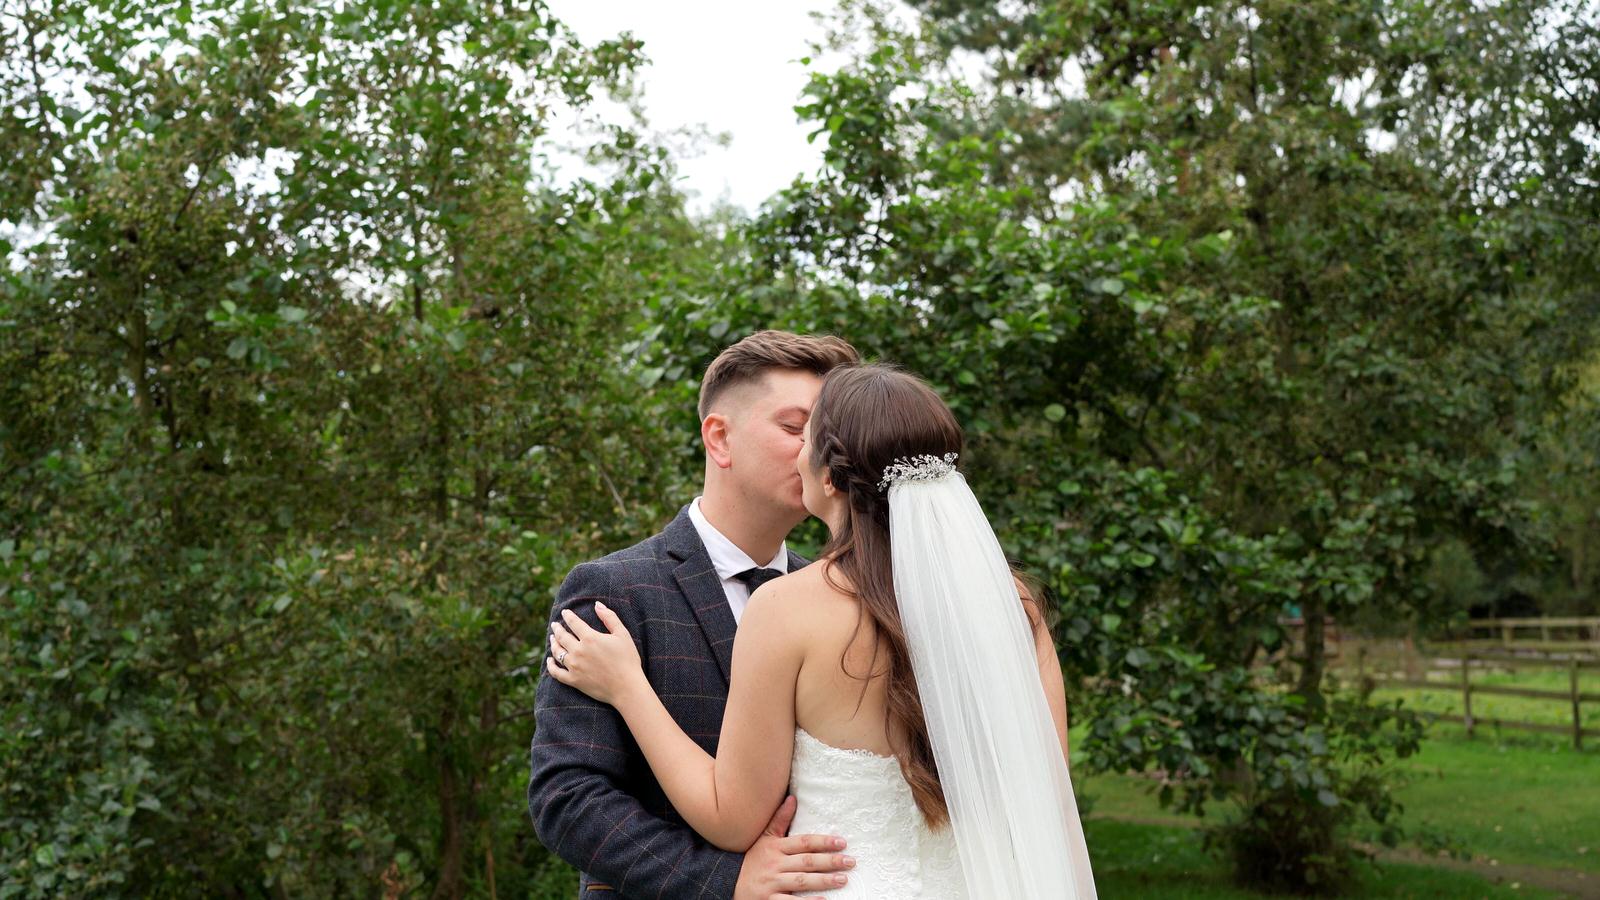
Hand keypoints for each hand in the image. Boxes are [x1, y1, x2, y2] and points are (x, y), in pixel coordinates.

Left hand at [545, 603, 644, 705]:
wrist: (627, 687)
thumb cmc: (628, 660)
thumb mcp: (622, 634)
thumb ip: (609, 617)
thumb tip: (597, 604)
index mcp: (590, 638)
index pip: (573, 623)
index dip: (568, 616)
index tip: (565, 612)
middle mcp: (578, 651)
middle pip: (562, 636)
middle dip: (557, 629)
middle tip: (555, 625)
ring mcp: (574, 666)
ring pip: (557, 652)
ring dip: (553, 643)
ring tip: (552, 638)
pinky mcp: (573, 680)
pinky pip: (556, 673)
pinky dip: (551, 665)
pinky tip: (549, 660)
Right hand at [733, 795, 853, 899]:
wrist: (727, 884)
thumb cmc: (751, 861)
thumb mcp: (763, 839)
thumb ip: (779, 820)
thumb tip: (792, 798)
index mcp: (775, 848)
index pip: (803, 843)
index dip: (823, 841)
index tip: (842, 842)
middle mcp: (774, 865)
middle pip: (806, 862)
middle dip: (830, 861)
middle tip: (850, 861)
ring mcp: (771, 884)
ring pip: (800, 881)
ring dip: (823, 881)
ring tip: (843, 879)